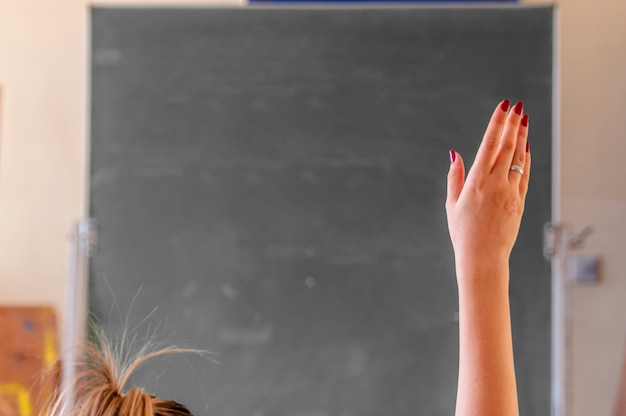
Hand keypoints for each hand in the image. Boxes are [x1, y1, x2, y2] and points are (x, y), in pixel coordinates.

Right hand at [446, 100, 530, 279]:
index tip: (503, 107)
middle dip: (512, 124)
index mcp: (476, 182)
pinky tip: (526, 147)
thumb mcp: (452, 204)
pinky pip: (524, 174)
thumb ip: (455, 176)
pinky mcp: (520, 201)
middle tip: (517, 106)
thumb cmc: (462, 232)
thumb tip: (454, 154)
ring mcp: (510, 192)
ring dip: (522, 137)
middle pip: (507, 146)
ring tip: (524, 120)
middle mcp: (495, 183)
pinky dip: (526, 158)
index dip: (497, 123)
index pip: (489, 144)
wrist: (483, 257)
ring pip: (519, 158)